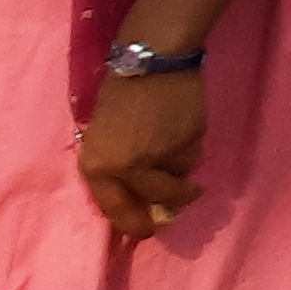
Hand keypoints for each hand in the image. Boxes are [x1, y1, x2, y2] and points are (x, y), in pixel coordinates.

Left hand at [77, 69, 206, 239]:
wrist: (151, 59)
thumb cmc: (118, 94)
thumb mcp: (102, 135)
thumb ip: (115, 167)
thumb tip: (138, 195)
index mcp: (99, 166)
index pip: (116, 210)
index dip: (133, 224)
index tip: (147, 230)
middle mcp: (128, 167)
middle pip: (158, 197)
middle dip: (173, 202)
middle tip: (183, 200)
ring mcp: (161, 155)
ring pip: (179, 176)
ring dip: (181, 167)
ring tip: (177, 143)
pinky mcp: (189, 140)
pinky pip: (192, 154)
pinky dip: (189, 146)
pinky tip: (182, 125)